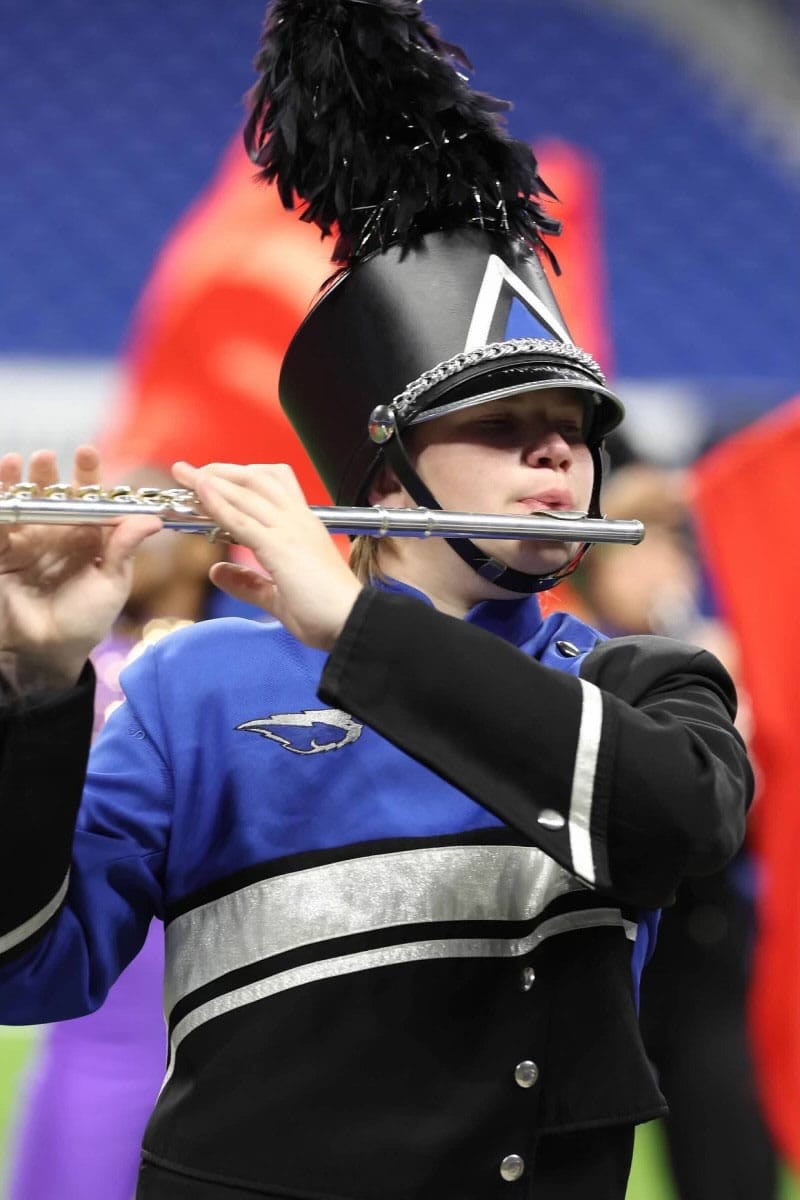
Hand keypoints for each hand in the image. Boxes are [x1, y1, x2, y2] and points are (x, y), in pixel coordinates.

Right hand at [0, 447, 161, 687]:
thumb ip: (124, 549)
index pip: (89, 498)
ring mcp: (29, 541)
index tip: (87, 453)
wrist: (48, 652)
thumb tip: (152, 519)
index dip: (88, 474)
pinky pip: (0, 523)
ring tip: (21, 462)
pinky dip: (0, 503)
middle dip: (49, 472)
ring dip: (20, 480)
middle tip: (48, 457)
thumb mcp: (111, 583)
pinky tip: (0, 485)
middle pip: (53, 493)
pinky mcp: (3, 553)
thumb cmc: (86, 620)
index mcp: (89, 536)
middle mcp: (59, 533)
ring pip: (24, 502)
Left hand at [172, 461, 360, 650]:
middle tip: (190, 471)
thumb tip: (218, 573)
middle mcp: (298, 522)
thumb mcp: (278, 598)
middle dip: (221, 471)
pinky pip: (243, 519)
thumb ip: (248, 584)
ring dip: (213, 480)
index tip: (211, 480)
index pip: (272, 487)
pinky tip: (201, 493)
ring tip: (186, 474)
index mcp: (303, 529)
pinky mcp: (281, 548)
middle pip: (257, 479)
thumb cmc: (328, 614)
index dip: (240, 479)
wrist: (353, 623)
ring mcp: (290, 531)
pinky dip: (219, 503)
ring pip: (247, 492)